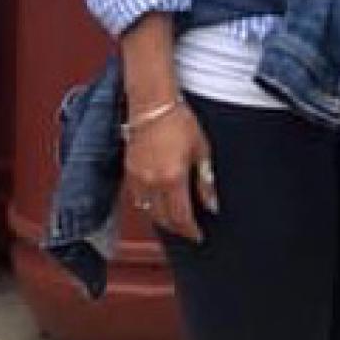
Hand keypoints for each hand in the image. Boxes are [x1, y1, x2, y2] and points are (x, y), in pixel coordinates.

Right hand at [125, 101, 216, 242]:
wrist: (153, 103)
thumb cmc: (180, 121)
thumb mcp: (201, 149)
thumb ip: (205, 181)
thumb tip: (211, 204)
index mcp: (173, 179)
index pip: (181, 217)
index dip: (191, 231)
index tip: (198, 236)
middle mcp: (152, 183)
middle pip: (163, 219)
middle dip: (177, 228)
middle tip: (189, 229)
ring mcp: (137, 178)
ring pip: (148, 212)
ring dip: (162, 219)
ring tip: (175, 218)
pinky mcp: (128, 170)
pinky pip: (138, 198)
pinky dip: (149, 205)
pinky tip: (158, 201)